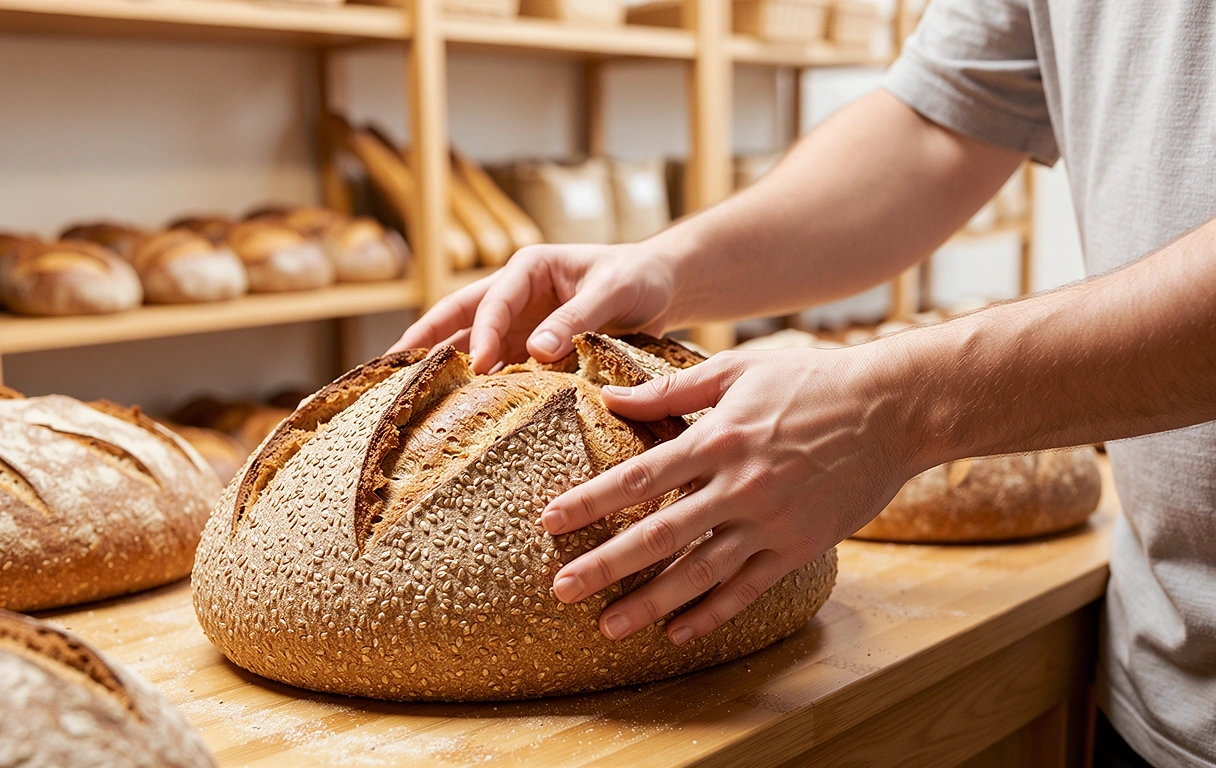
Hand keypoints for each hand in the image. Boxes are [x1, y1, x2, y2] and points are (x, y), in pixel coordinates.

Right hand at [390, 243, 677, 372]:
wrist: (660, 288)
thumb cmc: (638, 280)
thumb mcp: (614, 292)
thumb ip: (577, 318)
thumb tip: (536, 351)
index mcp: (529, 268)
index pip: (493, 300)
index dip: (481, 333)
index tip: (478, 366)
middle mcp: (514, 293)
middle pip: (458, 317)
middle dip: (424, 340)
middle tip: (389, 370)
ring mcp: (518, 322)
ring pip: (470, 343)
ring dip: (445, 367)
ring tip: (409, 397)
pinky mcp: (528, 348)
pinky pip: (497, 366)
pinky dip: (478, 385)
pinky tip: (459, 410)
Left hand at [540, 343, 928, 645]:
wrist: (892, 409)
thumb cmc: (810, 381)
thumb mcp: (737, 370)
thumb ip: (671, 390)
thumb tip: (610, 396)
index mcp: (718, 439)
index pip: (638, 477)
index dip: (590, 501)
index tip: (550, 521)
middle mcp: (739, 485)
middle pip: (659, 534)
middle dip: (606, 565)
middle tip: (561, 590)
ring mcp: (771, 522)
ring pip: (699, 572)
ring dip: (650, 603)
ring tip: (608, 627)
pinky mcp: (799, 546)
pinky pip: (748, 588)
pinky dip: (712, 613)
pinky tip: (678, 634)